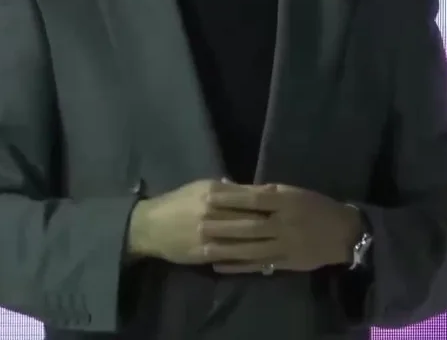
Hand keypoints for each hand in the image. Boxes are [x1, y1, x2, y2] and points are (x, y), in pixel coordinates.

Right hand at [126, 178, 278, 265]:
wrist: (149, 225)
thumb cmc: (177, 202)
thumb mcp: (200, 187)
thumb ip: (226, 188)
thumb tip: (252, 189)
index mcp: (214, 193)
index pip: (250, 197)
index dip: (272, 203)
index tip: (291, 206)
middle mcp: (213, 212)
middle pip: (252, 217)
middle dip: (275, 222)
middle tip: (296, 226)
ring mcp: (210, 234)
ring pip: (245, 238)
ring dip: (267, 241)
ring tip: (286, 243)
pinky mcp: (205, 252)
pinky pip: (232, 256)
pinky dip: (249, 258)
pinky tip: (265, 259)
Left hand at [206, 183, 362, 274]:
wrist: (344, 233)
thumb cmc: (314, 206)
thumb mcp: (292, 193)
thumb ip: (264, 193)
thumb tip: (232, 186)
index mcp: (287, 202)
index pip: (254, 199)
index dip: (230, 198)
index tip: (208, 197)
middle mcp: (285, 224)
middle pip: (250, 226)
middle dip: (223, 226)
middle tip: (198, 225)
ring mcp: (285, 245)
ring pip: (252, 249)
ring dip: (226, 249)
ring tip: (203, 248)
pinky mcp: (286, 263)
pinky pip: (258, 265)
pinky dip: (238, 266)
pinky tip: (220, 266)